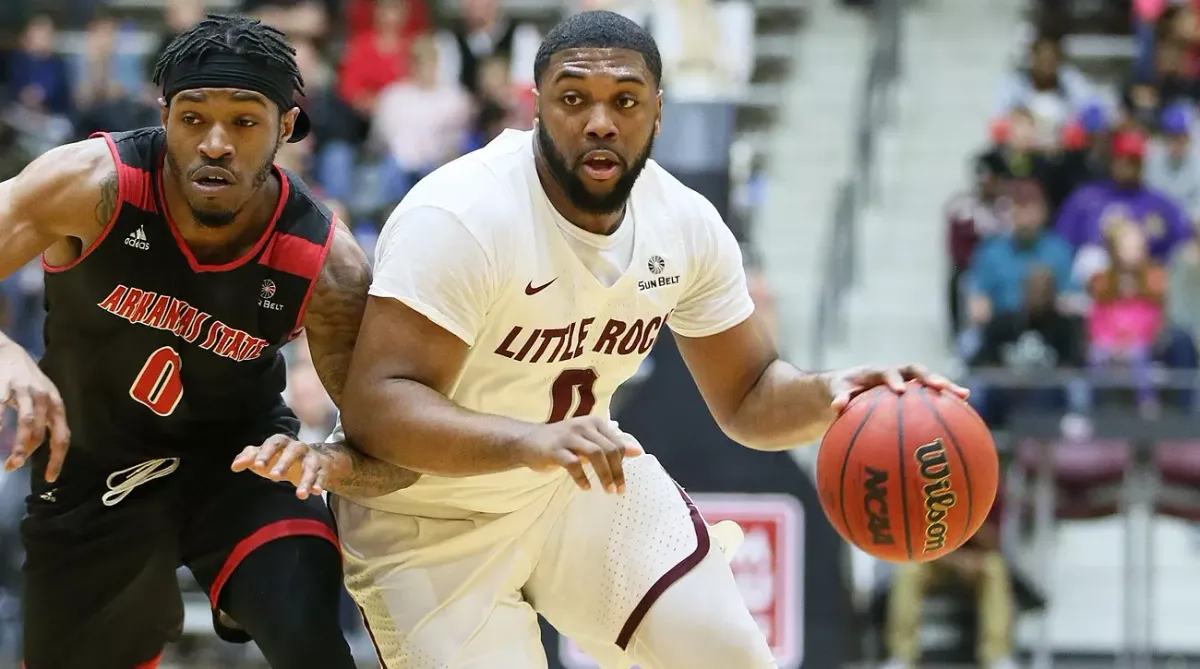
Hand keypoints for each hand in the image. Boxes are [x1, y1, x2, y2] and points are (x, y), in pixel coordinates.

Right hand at [0, 342, 69, 481]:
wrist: (8, 351)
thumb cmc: (27, 380)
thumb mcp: (43, 398)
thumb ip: (44, 421)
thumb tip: (39, 450)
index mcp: (56, 405)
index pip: (62, 436)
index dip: (57, 458)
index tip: (49, 477)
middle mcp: (44, 398)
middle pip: (42, 432)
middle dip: (28, 454)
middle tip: (14, 467)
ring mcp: (24, 391)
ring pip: (27, 423)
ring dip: (18, 446)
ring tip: (9, 463)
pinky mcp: (4, 386)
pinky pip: (1, 409)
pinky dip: (0, 425)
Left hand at [231, 434, 348, 498]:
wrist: (312, 459)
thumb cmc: (281, 458)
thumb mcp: (265, 456)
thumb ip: (249, 458)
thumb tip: (234, 466)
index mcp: (282, 442)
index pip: (274, 443)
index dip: (266, 453)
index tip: (257, 466)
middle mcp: (298, 447)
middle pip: (293, 451)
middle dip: (284, 462)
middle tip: (274, 476)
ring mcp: (312, 458)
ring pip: (310, 466)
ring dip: (306, 479)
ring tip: (299, 495)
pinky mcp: (322, 469)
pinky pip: (321, 476)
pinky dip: (319, 483)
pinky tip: (315, 492)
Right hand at [520, 416, 643, 493]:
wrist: (528, 441)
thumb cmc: (562, 442)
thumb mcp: (588, 440)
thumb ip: (610, 445)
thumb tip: (637, 452)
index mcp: (594, 423)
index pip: (616, 443)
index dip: (623, 463)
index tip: (622, 482)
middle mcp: (583, 426)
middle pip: (608, 449)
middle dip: (617, 471)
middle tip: (619, 490)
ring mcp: (568, 437)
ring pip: (595, 454)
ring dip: (604, 474)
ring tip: (607, 490)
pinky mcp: (555, 449)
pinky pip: (573, 464)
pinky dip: (582, 477)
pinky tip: (586, 487)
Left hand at [829, 364, 968, 412]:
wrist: (848, 384)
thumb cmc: (842, 389)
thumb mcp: (837, 391)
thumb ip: (839, 397)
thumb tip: (837, 406)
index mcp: (877, 372)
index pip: (888, 372)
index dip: (894, 380)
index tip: (900, 391)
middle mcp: (896, 373)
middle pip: (917, 371)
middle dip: (929, 378)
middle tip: (943, 387)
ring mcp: (907, 380)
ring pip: (929, 381)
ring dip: (946, 387)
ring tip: (964, 396)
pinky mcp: (914, 391)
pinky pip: (931, 396)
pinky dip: (945, 403)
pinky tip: (963, 413)